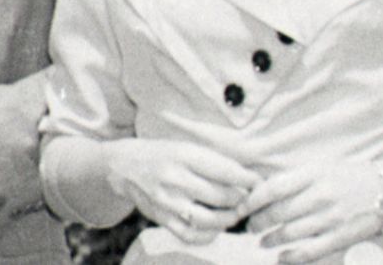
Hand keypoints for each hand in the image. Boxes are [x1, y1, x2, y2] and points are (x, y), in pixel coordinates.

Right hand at [105, 138, 258, 246]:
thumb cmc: (163, 154)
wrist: (124, 166)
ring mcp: (167, 201)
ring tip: (235, 213)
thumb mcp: (185, 147)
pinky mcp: (161, 218)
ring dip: (228, 219)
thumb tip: (247, 177)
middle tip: (249, 199)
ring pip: (208, 219)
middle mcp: (175, 178)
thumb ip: (213, 162)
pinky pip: (190, 235)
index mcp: (183, 155)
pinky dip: (208, 235)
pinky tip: (215, 228)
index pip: (225, 170)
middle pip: (221, 196)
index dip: (247, 179)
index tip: (259, 183)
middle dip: (241, 199)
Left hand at [244, 158, 382, 262]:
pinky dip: (291, 257)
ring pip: (289, 233)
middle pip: (277, 212)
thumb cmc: (353, 176)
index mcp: (313, 174)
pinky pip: (309, 252)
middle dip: (258, 222)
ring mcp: (331, 218)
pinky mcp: (341, 237)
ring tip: (262, 241)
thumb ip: (297, 179)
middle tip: (250, 225)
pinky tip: (281, 257)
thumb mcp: (323, 167)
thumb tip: (264, 190)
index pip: (272, 188)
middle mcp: (320, 195)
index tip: (242, 206)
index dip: (252, 200)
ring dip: (270, 239)